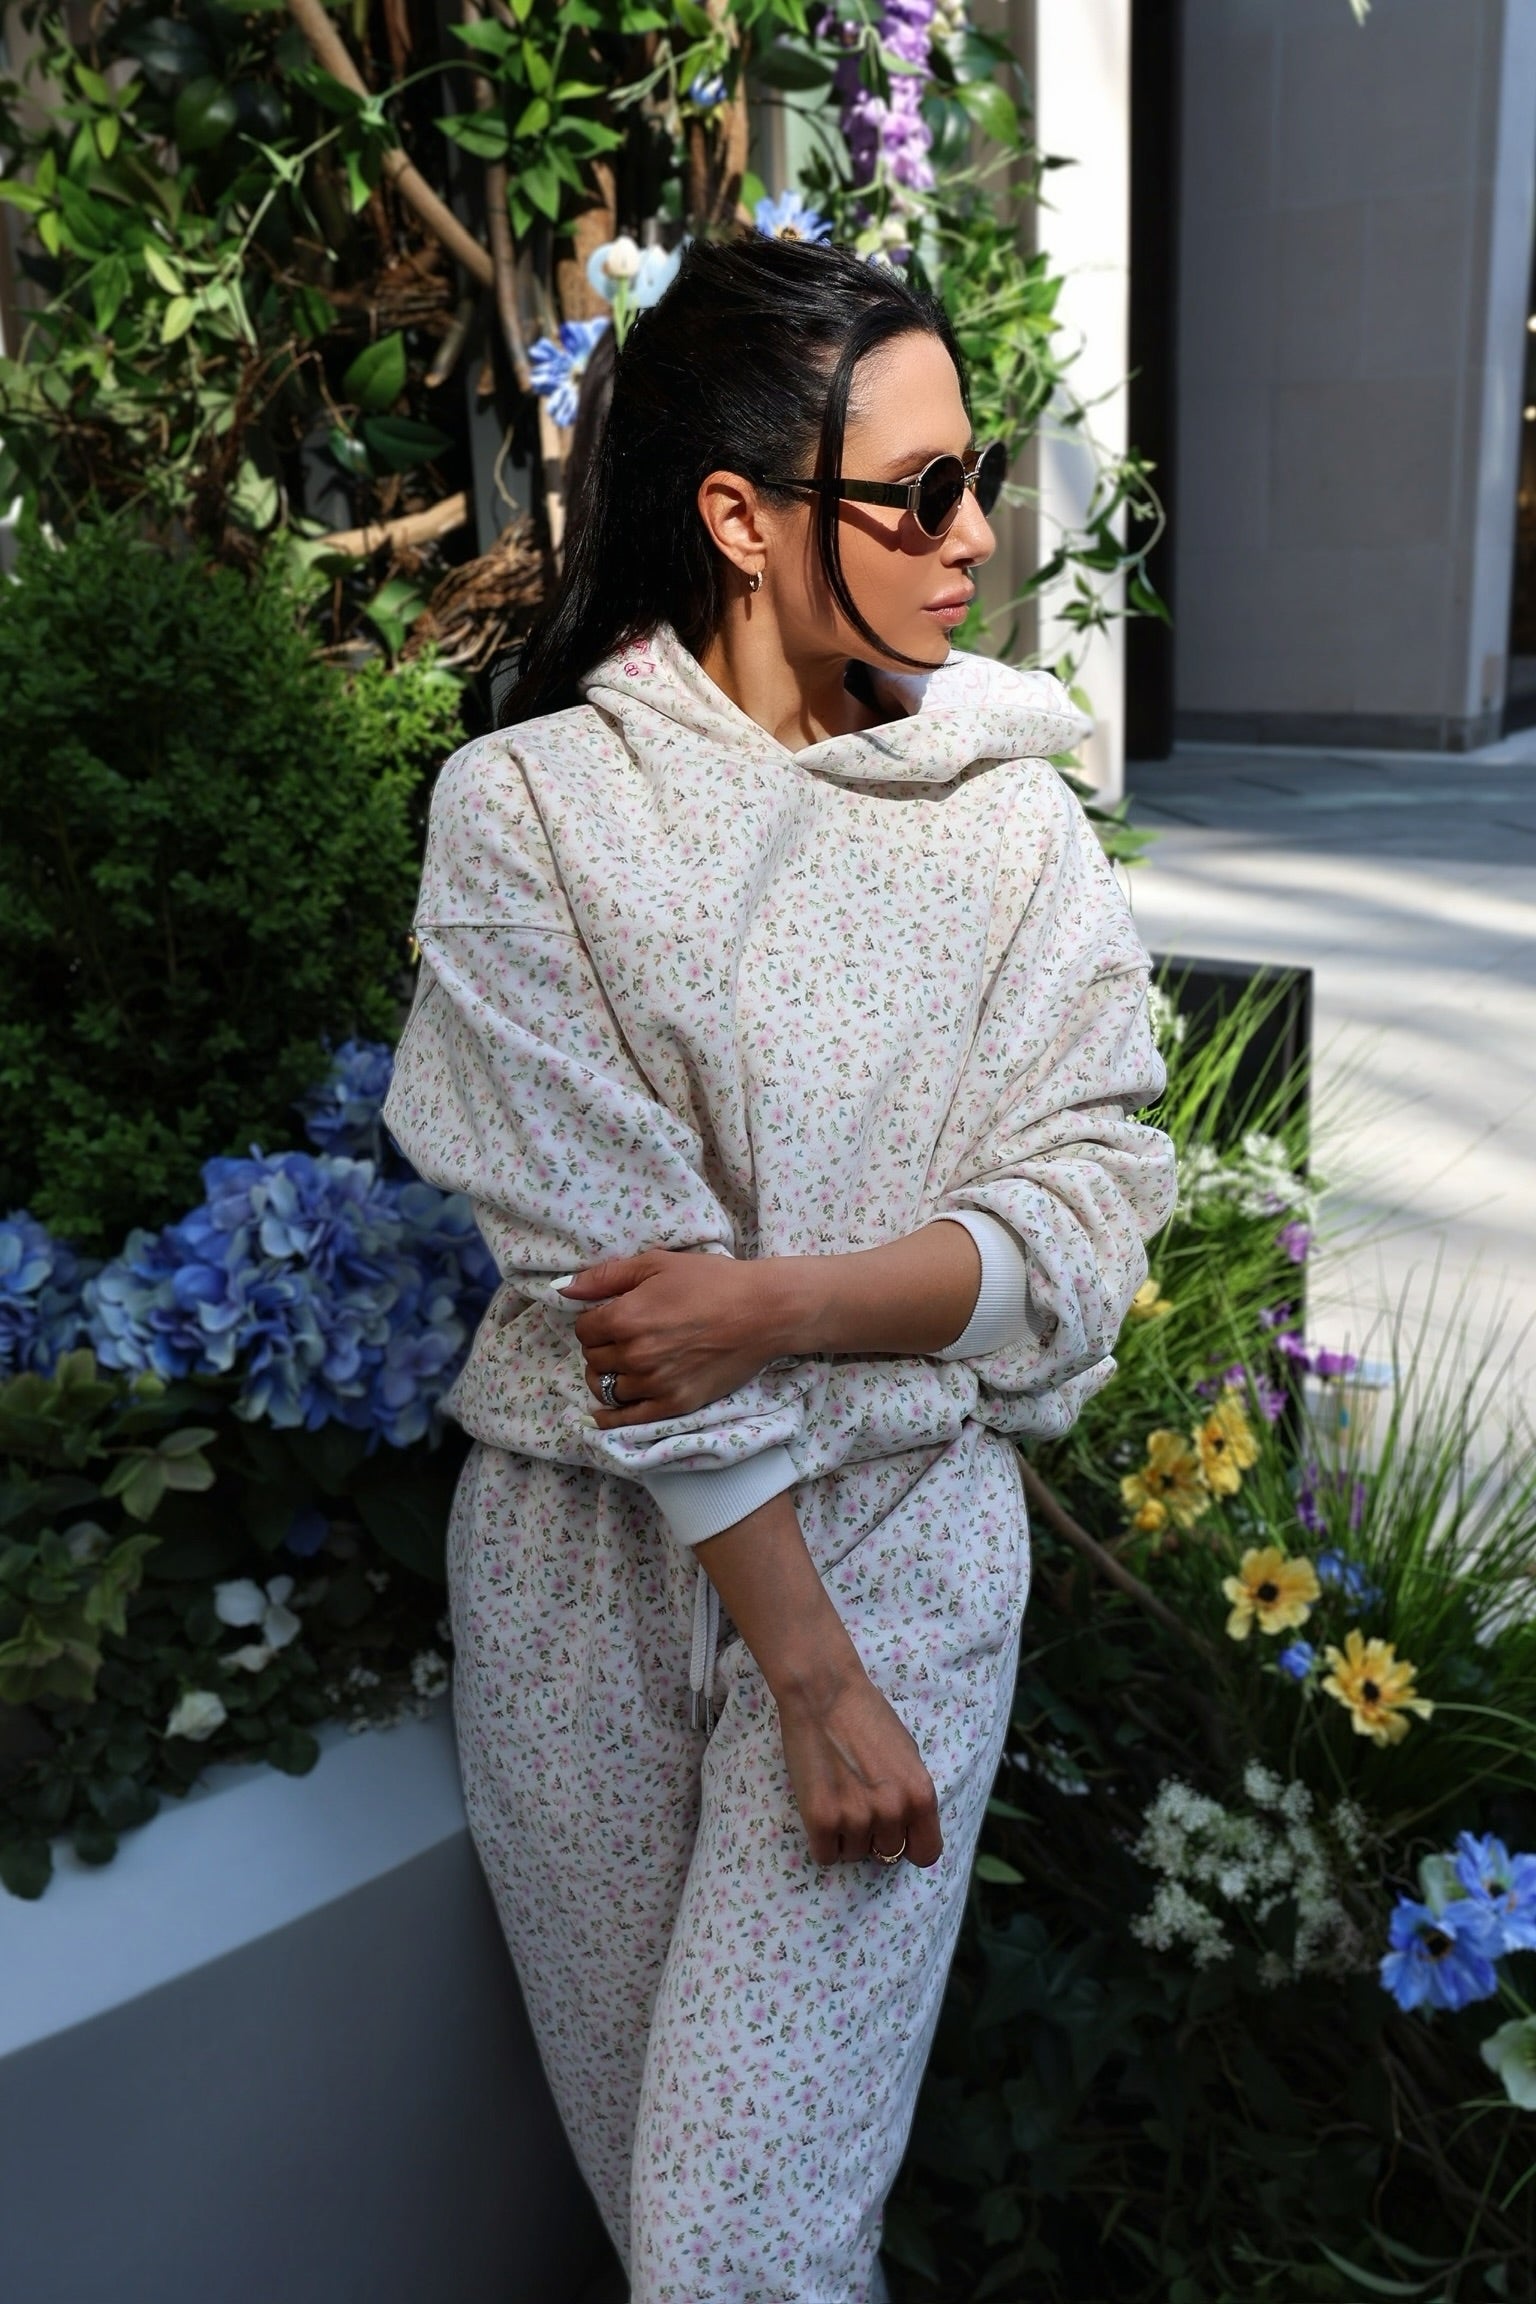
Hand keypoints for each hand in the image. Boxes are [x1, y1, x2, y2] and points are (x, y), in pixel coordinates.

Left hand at [563, 1249, 789, 1427]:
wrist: (762, 1312)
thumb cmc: (711, 1281)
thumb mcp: (656, 1265)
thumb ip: (605, 1277)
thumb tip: (563, 1289)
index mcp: (626, 1318)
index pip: (584, 1330)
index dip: (594, 1321)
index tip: (610, 1317)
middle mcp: (635, 1355)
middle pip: (593, 1359)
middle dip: (601, 1347)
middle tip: (621, 1338)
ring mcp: (654, 1384)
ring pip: (606, 1388)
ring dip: (608, 1376)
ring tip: (623, 1365)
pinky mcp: (674, 1404)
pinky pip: (627, 1419)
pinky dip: (611, 1416)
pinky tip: (607, 1410)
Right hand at [774, 1657, 942, 1868]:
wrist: (824, 1693)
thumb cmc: (866, 1716)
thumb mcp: (909, 1755)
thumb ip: (911, 1794)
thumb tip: (910, 1827)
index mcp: (921, 1795)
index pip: (927, 1853)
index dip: (910, 1845)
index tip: (897, 1835)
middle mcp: (893, 1811)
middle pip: (886, 1854)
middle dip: (873, 1835)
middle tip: (857, 1802)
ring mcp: (857, 1818)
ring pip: (853, 1854)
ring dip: (845, 1835)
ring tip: (836, 1796)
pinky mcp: (822, 1820)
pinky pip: (825, 1855)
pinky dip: (821, 1840)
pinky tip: (820, 1808)